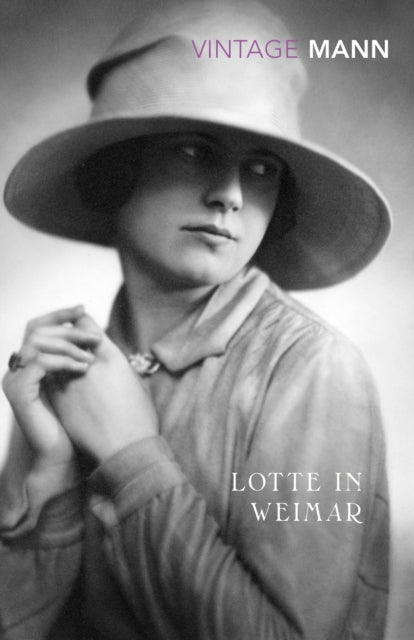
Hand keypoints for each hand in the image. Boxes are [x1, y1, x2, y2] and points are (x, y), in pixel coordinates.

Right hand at [2, 305, 100, 468]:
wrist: (62, 457)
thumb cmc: (74, 423)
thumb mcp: (76, 382)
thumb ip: (75, 358)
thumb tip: (91, 330)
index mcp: (29, 364)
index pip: (37, 327)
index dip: (58, 314)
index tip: (82, 309)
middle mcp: (17, 369)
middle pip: (36, 329)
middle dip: (69, 328)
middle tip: (95, 336)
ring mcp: (15, 381)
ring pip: (37, 343)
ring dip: (68, 345)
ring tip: (91, 357)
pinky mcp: (19, 393)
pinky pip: (39, 364)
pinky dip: (63, 361)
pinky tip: (83, 368)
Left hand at [49, 314, 158, 463]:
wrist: (125, 450)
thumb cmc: (139, 420)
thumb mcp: (137, 384)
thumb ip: (121, 367)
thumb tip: (114, 360)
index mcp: (110, 357)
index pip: (86, 325)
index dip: (82, 325)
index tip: (83, 332)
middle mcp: (87, 365)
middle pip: (65, 338)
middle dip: (67, 339)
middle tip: (70, 346)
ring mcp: (69, 382)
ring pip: (54, 358)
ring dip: (58, 359)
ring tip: (64, 367)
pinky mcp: (58, 400)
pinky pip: (50, 380)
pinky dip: (53, 378)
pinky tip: (62, 387)